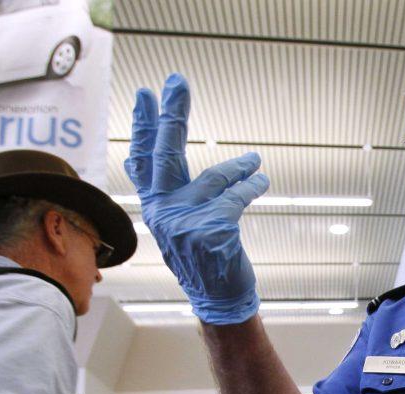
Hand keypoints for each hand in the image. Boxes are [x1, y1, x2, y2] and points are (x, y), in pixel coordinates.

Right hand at [125, 73, 269, 324]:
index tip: (145, 95)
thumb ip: (168, 194)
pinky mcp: (212, 229)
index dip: (144, 127)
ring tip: (254, 161)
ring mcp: (185, 221)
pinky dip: (251, 184)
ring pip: (215, 178)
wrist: (218, 300)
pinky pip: (236, 195)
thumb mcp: (176, 226)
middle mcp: (163, 212)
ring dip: (240, 168)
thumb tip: (145, 158)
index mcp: (154, 208)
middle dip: (172, 115)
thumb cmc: (202, 261)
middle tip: (177, 81)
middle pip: (166, 154)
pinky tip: (260, 179)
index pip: (144, 160)